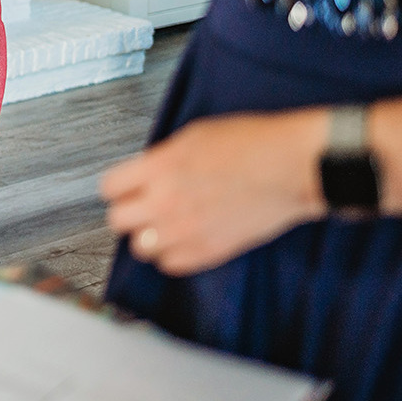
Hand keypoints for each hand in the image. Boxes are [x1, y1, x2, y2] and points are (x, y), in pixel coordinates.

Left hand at [101, 109, 326, 275]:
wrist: (292, 166)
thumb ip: (163, 158)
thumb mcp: (194, 136)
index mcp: (159, 168)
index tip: (124, 188)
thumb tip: (147, 171)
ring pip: (141, 247)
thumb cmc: (253, 144)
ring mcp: (186, 230)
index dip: (117, 187)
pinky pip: (170, 264)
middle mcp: (166, 201)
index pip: (109, 188)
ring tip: (164, 225)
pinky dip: (173, 255)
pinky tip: (183, 239)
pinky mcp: (209, 250)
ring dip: (149, 236)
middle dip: (128, 212)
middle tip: (140, 207)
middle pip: (118, 220)